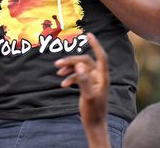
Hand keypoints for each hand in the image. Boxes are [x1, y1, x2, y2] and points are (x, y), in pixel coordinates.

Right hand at [55, 33, 109, 147]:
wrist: (94, 125)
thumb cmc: (93, 112)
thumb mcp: (88, 96)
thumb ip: (84, 81)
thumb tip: (79, 65)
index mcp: (103, 77)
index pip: (101, 57)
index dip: (95, 45)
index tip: (88, 34)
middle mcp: (99, 77)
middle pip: (85, 62)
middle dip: (71, 61)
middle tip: (57, 64)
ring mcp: (93, 81)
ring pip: (80, 68)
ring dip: (69, 69)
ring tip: (58, 73)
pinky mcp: (88, 85)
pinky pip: (78, 76)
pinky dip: (70, 78)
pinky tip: (62, 85)